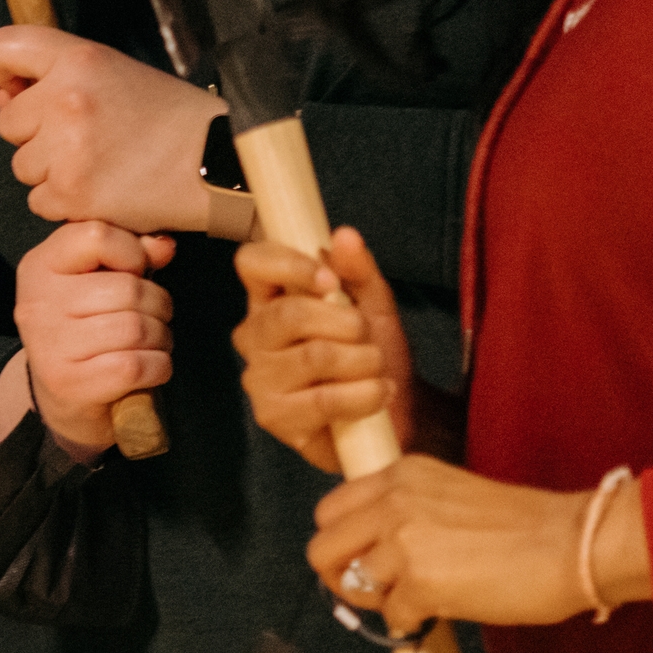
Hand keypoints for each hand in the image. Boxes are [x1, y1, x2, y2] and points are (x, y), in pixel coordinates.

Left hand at [0, 24, 220, 234]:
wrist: (219, 163)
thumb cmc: (171, 117)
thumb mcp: (118, 72)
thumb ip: (61, 76)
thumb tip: (3, 95)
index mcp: (79, 58)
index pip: (3, 49)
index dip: (3, 72)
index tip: (15, 88)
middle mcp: (66, 99)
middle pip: (8, 122)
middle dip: (35, 135)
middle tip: (84, 138)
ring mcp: (66, 149)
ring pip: (22, 165)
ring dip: (50, 171)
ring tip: (100, 164)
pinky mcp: (72, 192)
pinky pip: (38, 201)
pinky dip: (64, 202)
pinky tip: (102, 190)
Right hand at [14, 219, 175, 454]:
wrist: (64, 398)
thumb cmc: (88, 328)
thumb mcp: (100, 281)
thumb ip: (132, 254)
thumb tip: (164, 246)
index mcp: (39, 266)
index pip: (96, 235)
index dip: (132, 251)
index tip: (134, 272)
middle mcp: (37, 302)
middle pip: (127, 288)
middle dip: (158, 304)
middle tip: (154, 316)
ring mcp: (49, 344)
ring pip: (136, 328)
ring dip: (161, 337)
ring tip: (153, 341)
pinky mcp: (68, 382)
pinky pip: (135, 365)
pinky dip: (158, 366)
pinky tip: (150, 366)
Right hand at [233, 225, 418, 474]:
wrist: (400, 416)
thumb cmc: (376, 355)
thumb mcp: (375, 306)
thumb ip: (359, 271)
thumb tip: (344, 235)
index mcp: (270, 298)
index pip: (252, 263)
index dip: (289, 265)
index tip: (330, 281)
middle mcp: (255, 336)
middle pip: (287, 314)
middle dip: (345, 323)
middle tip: (367, 336)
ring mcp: (259, 378)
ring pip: (313, 356)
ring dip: (363, 361)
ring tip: (377, 370)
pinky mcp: (273, 417)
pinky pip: (323, 400)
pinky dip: (363, 396)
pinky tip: (376, 395)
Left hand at [308, 455, 648, 629]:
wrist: (574, 543)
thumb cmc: (527, 525)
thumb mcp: (451, 496)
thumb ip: (407, 513)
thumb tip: (376, 553)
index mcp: (400, 474)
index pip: (331, 509)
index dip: (342, 542)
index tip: (362, 559)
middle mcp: (393, 501)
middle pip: (323, 548)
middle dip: (341, 577)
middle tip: (374, 592)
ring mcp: (403, 542)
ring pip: (351, 584)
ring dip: (378, 602)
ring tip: (414, 602)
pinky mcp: (420, 583)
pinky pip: (393, 615)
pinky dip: (413, 622)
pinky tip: (442, 612)